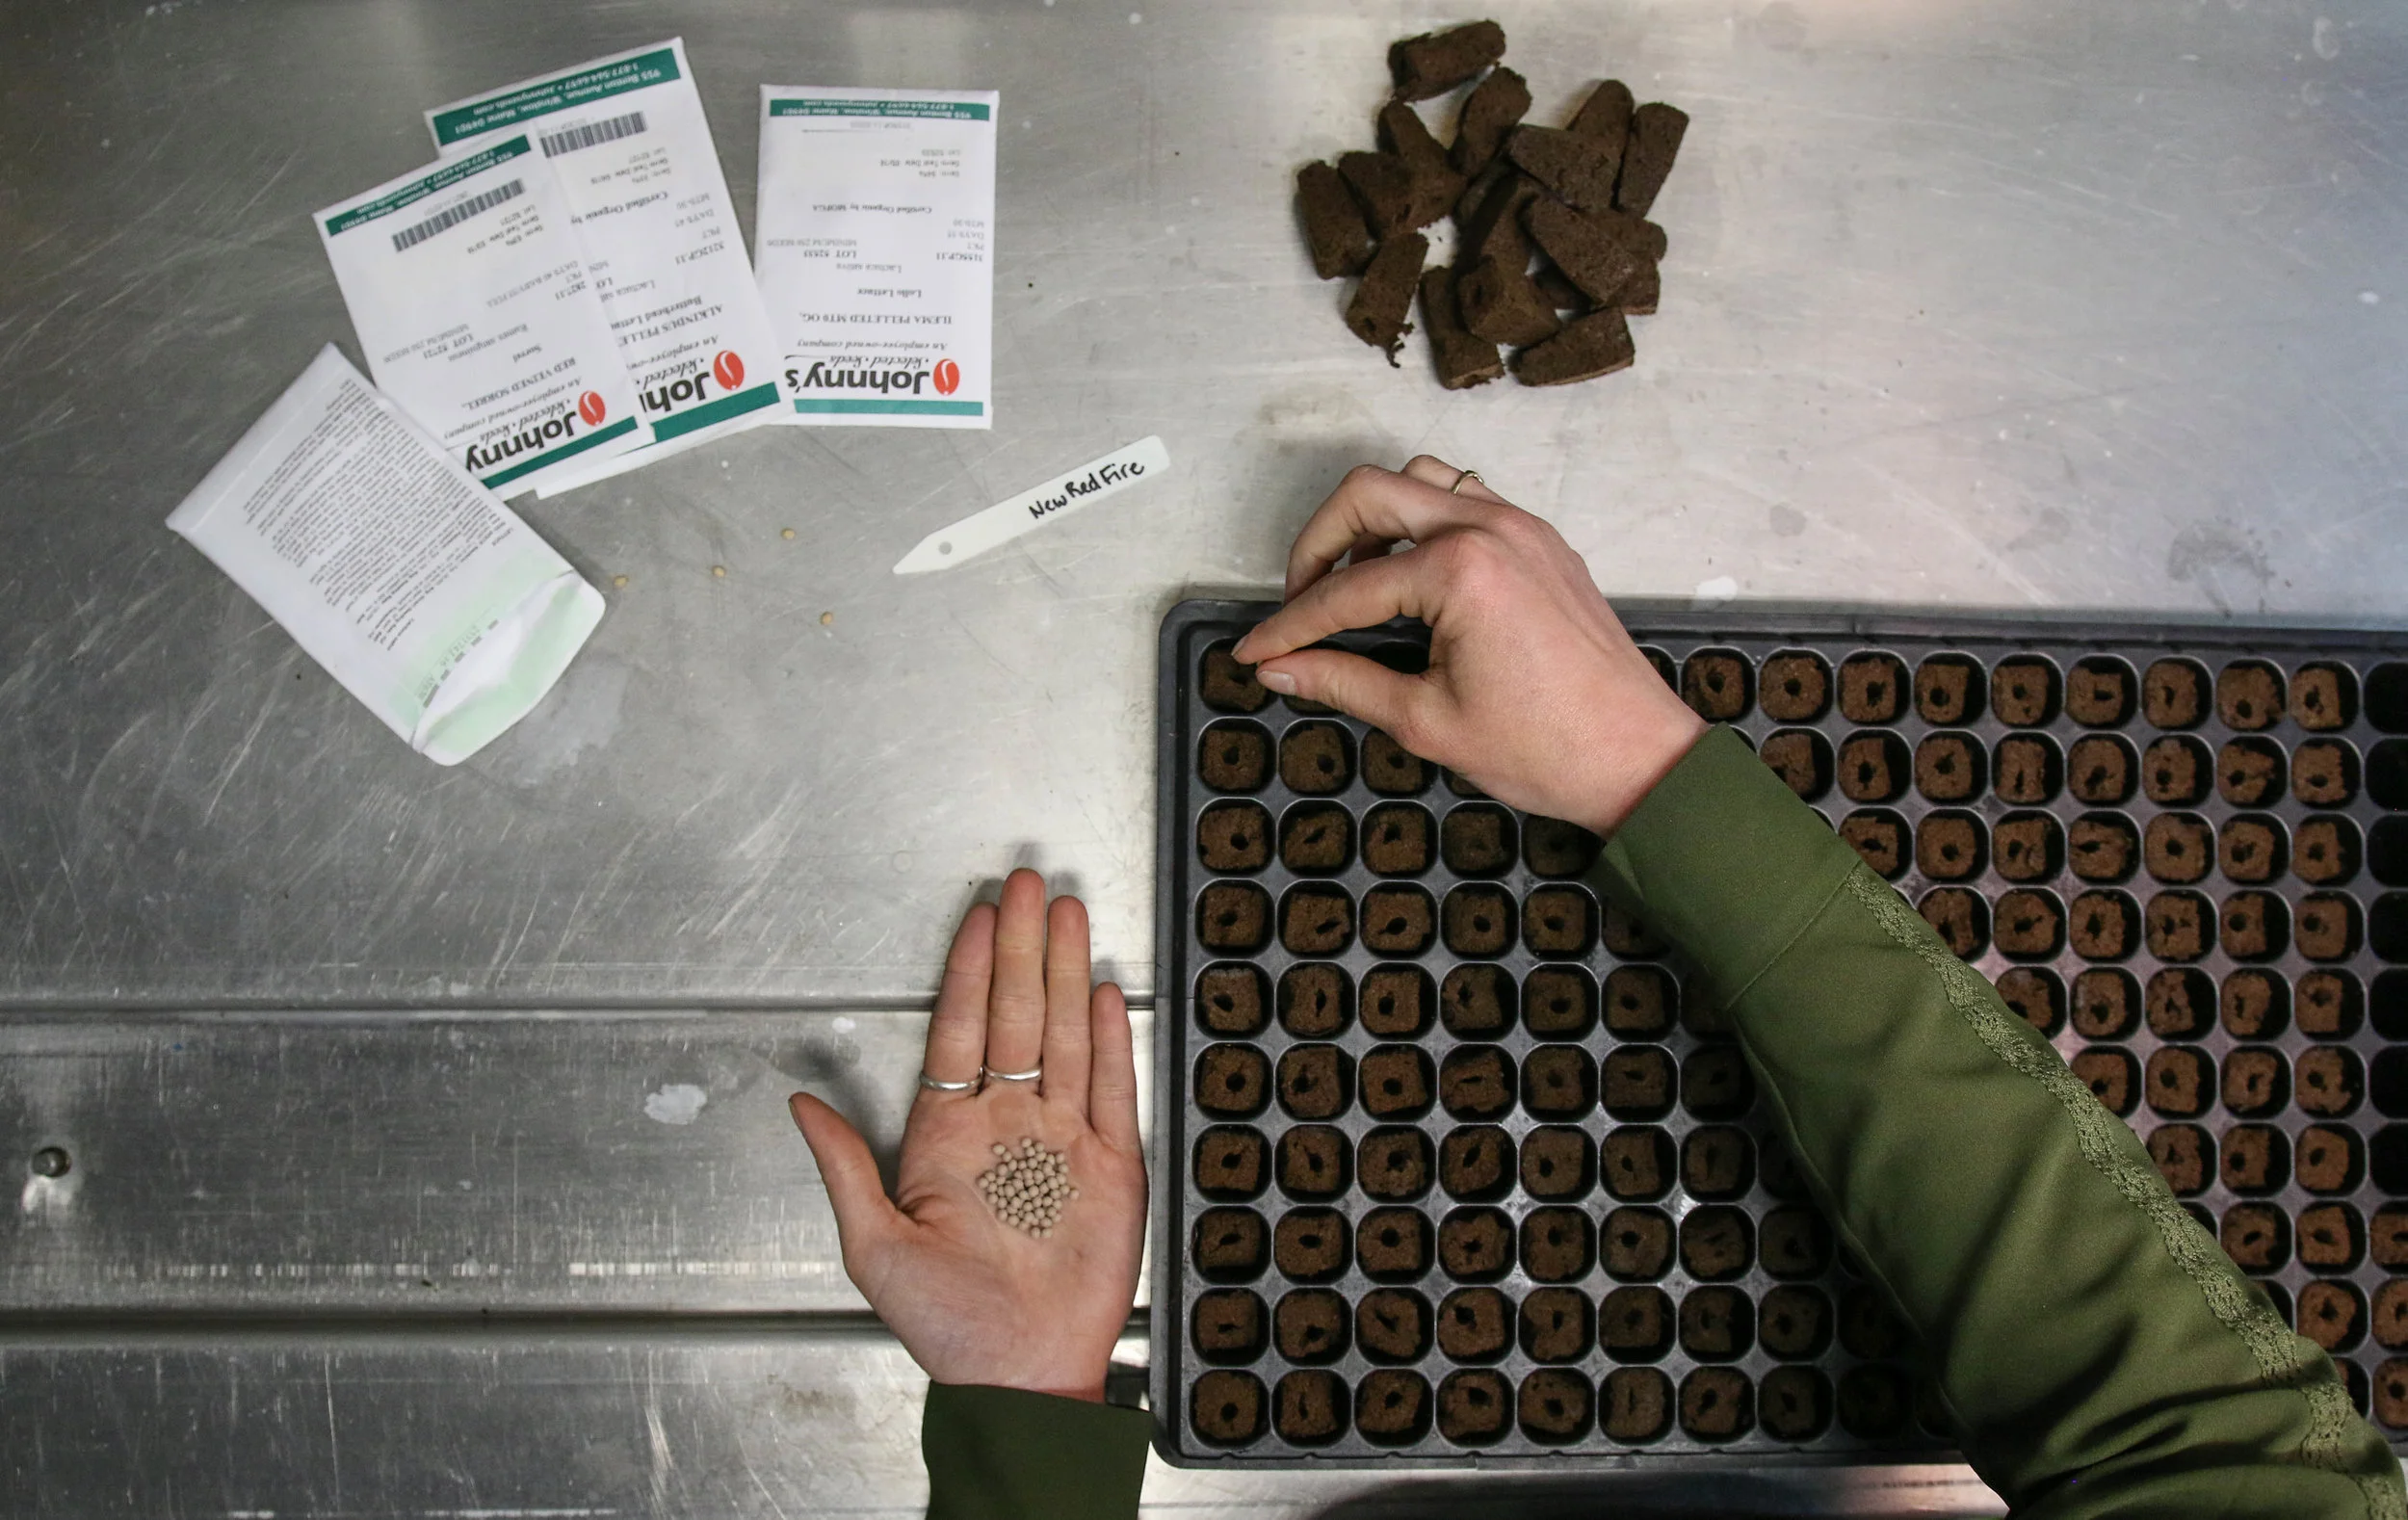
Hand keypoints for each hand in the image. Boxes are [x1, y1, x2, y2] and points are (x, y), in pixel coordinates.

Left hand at [790, 869, 1145, 1402]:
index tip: (976, 917)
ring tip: (1065, 914)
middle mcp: (1009, 1127)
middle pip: (1018, 1016)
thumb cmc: (947, 1326)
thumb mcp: (874, 1244)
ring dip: (1064, 973)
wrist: (1019, 1376)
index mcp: (950, 1137)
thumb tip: (798, 1102)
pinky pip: (1112, 1089)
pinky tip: (1101, 993)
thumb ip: (843, 1166)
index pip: (961, 1032)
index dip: (969, 972)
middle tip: (1025, 885)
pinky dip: (1108, 1041)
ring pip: (1066, 1037)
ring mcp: (1063, 1142)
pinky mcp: (1113, 1168)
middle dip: (1021, 947)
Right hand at [1231, 457, 1704, 835]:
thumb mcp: (1426, 721)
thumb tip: (1279, 669)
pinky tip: (1411, 580)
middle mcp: (1490, 527)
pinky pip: (1466, 499)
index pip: (1345, 589)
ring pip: (1419, 481)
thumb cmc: (1547, 748)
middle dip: (1317, 546)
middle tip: (1299, 604)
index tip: (1256, 650)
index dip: (1290, 625)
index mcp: (1460, 570)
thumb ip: (1343, 682)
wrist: (1638, 758)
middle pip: (1368, 494)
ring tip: (1354, 585)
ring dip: (1372, 521)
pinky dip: (1423, 523)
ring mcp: (1521, 526)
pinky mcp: (1541, 541)